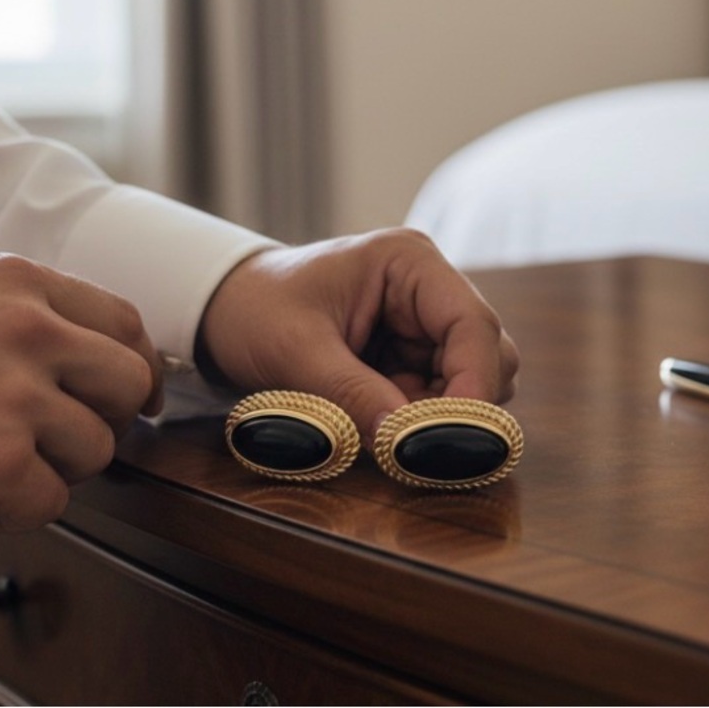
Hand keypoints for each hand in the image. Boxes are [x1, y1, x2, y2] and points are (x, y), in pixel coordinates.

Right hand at [0, 253, 161, 531]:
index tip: (134, 395)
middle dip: (111, 418)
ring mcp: (16, 395)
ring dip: (60, 466)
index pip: (123, 322)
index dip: (137, 365)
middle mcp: (29, 329)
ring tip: (2, 460)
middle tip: (73, 436)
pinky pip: (53, 500)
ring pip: (98, 447)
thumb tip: (98, 354)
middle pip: (128, 382)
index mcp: (21, 283)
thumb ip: (30, 314)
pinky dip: (21, 506)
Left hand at [197, 229, 517, 444]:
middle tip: (412, 445)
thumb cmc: (254, 310)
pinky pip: (435, 398)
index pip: (473, 325)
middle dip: (457, 406)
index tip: (455, 440)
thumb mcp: (295, 351)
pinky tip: (375, 425)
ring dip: (435, 418)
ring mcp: (420, 323)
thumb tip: (405, 442)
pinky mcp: (408, 354)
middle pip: (486, 356)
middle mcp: (426, 288)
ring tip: (380, 429)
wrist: (223, 310)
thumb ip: (350, 393)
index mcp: (408, 263)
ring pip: (468, 383)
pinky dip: (415, 422)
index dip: (475, 385)